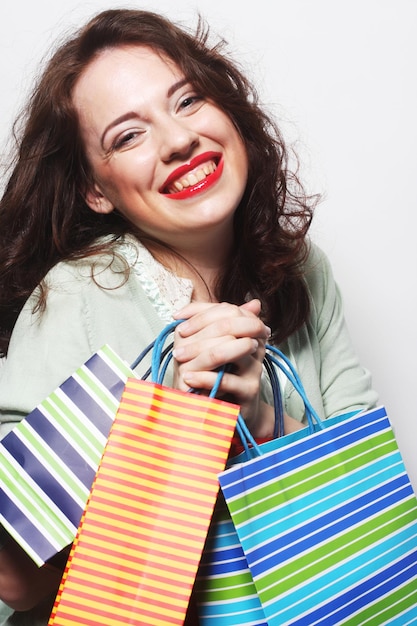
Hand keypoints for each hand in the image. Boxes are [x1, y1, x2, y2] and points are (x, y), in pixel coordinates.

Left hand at [172, 299, 269, 427]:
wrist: (231, 409)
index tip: (178, 320)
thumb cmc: (217, 376)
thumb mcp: (206, 350)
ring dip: (200, 350)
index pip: (229, 310)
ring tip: (180, 357)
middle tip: (179, 336)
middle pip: (231, 325)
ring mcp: (255, 368)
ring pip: (231, 348)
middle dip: (201, 328)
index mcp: (248, 331)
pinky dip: (205, 377)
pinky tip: (189, 377)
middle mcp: (255, 346)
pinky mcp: (250, 390)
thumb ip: (197, 333)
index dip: (202, 313)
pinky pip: (228, 379)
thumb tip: (179, 312)